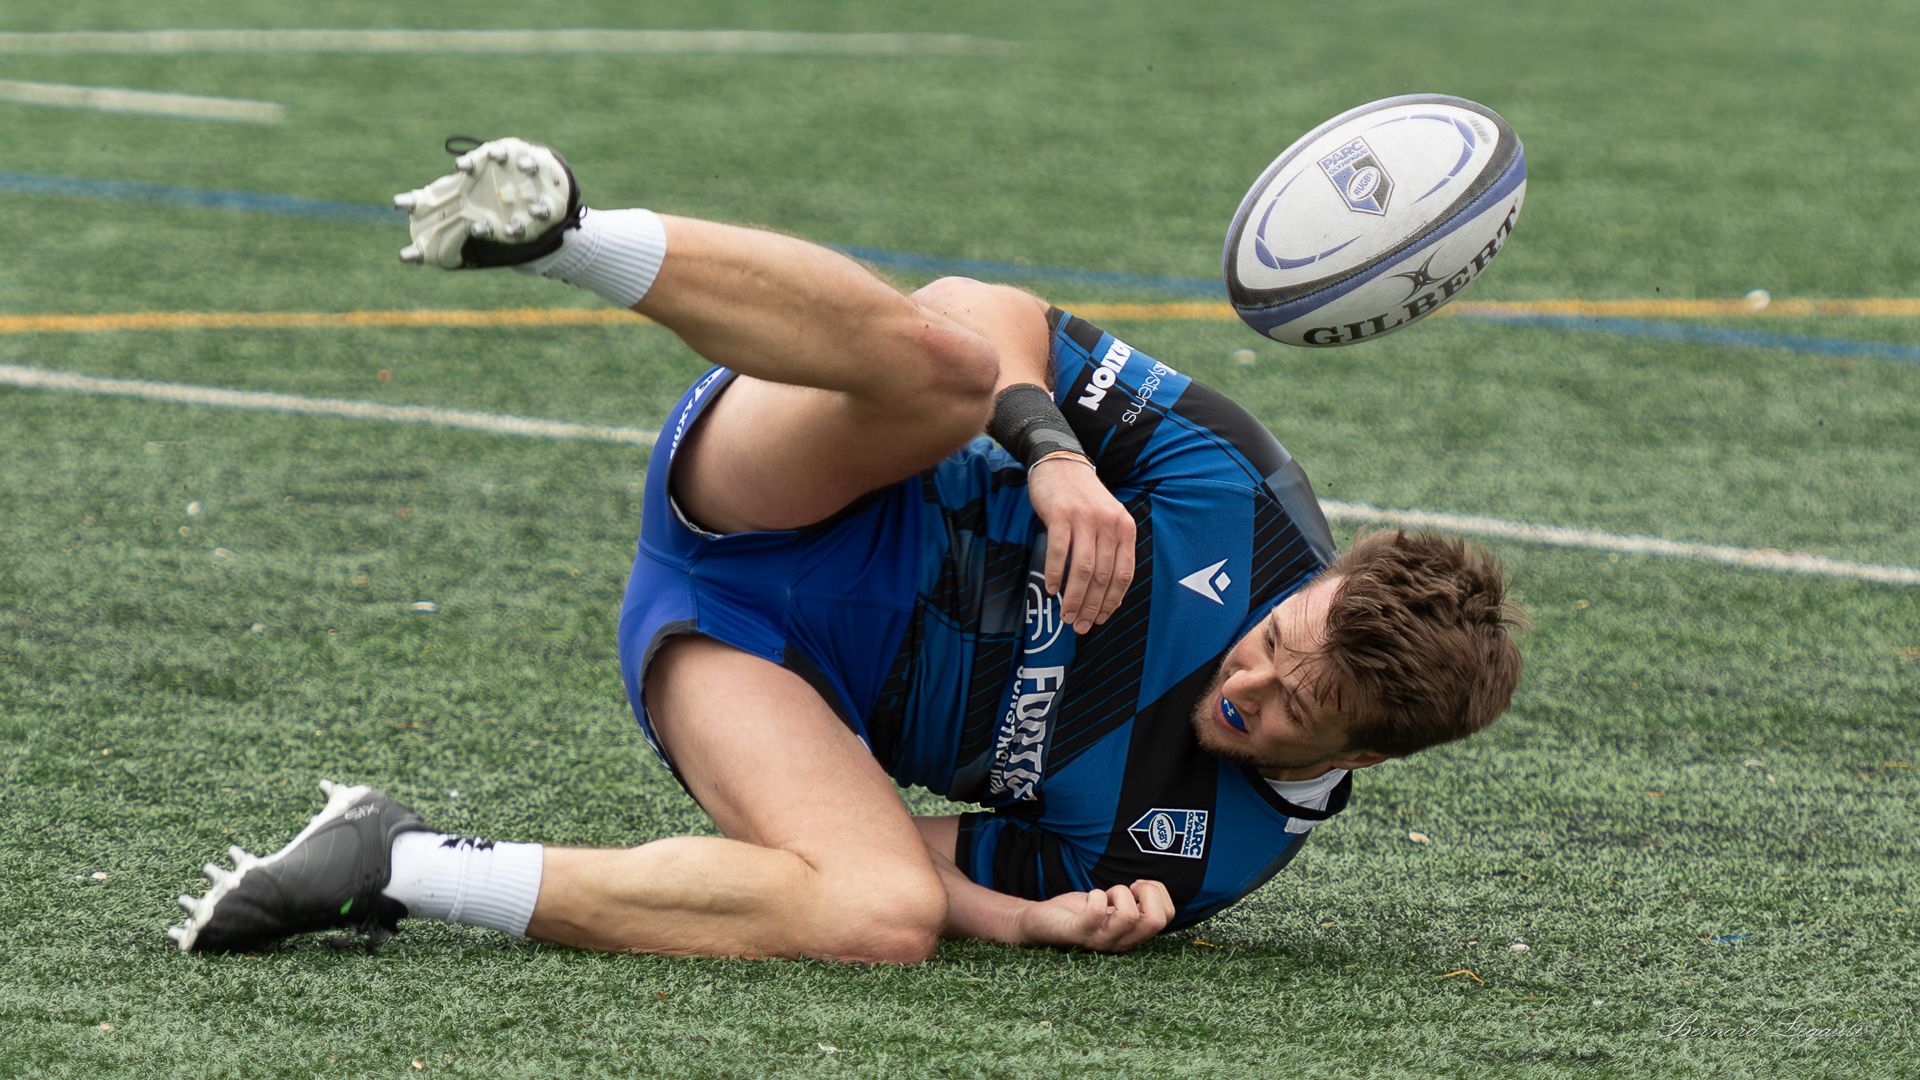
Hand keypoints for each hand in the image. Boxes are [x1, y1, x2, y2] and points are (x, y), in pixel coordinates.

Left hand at [1015, 881, 1173, 952]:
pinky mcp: (1076, 933)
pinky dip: (1095, 895)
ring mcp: (1099, 941)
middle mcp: (1120, 942)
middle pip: (1156, 920)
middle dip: (1148, 893)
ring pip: (1129, 916)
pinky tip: (1089, 897)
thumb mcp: (1113, 907)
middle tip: (1128, 888)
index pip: (1166, 917)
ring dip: (1118, 893)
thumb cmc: (1079, 912)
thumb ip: (1133, 903)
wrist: (1040, 922)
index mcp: (1132, 934)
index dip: (1159, 893)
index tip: (1138, 886)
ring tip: (1104, 895)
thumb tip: (1151, 888)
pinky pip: (1096, 912)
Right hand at [1026, 455, 1135, 633]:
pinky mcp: (1061, 513)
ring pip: (1083, 568)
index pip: (1123, 574)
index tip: (1100, 619)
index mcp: (1125, 527)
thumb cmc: (1083, 499)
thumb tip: (1106, 594)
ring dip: (1073, 596)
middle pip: (1103, 575)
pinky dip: (1054, 574)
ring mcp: (1085, 518)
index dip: (1112, 601)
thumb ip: (1110, 549)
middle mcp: (1109, 523)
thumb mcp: (1107, 520)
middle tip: (1079, 625)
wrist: (1061, 463)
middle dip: (1091, 606)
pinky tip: (1051, 588)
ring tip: (1066, 614)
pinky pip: (1059, 551)